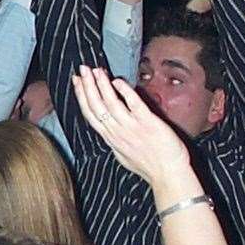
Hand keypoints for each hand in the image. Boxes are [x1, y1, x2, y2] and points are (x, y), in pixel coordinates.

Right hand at [71, 65, 193, 185]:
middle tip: (82, 69)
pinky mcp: (147, 122)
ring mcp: (131, 127)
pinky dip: (124, 91)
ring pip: (110, 103)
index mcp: (110, 138)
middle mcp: (117, 132)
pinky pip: (133, 104)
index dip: (81, 96)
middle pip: (95, 106)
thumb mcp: (124, 155)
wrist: (168, 176)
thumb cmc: (150, 167)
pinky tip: (117, 81)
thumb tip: (110, 130)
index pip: (90, 114)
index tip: (76, 81)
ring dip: (101, 85)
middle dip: (86, 86)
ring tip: (95, 70)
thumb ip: (116, 140)